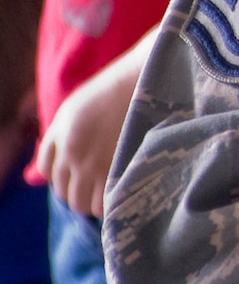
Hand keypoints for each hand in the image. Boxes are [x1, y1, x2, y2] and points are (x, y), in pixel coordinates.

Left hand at [36, 53, 141, 216]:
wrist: (147, 79)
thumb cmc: (114, 90)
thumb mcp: (73, 109)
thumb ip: (57, 138)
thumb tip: (47, 172)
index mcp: (60, 136)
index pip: (47, 172)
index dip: (61, 174)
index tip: (76, 171)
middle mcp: (74, 153)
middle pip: (63, 192)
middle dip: (75, 191)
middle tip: (93, 184)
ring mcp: (97, 164)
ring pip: (81, 203)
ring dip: (90, 202)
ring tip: (107, 192)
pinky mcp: (120, 170)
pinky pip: (104, 203)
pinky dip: (109, 204)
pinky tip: (120, 193)